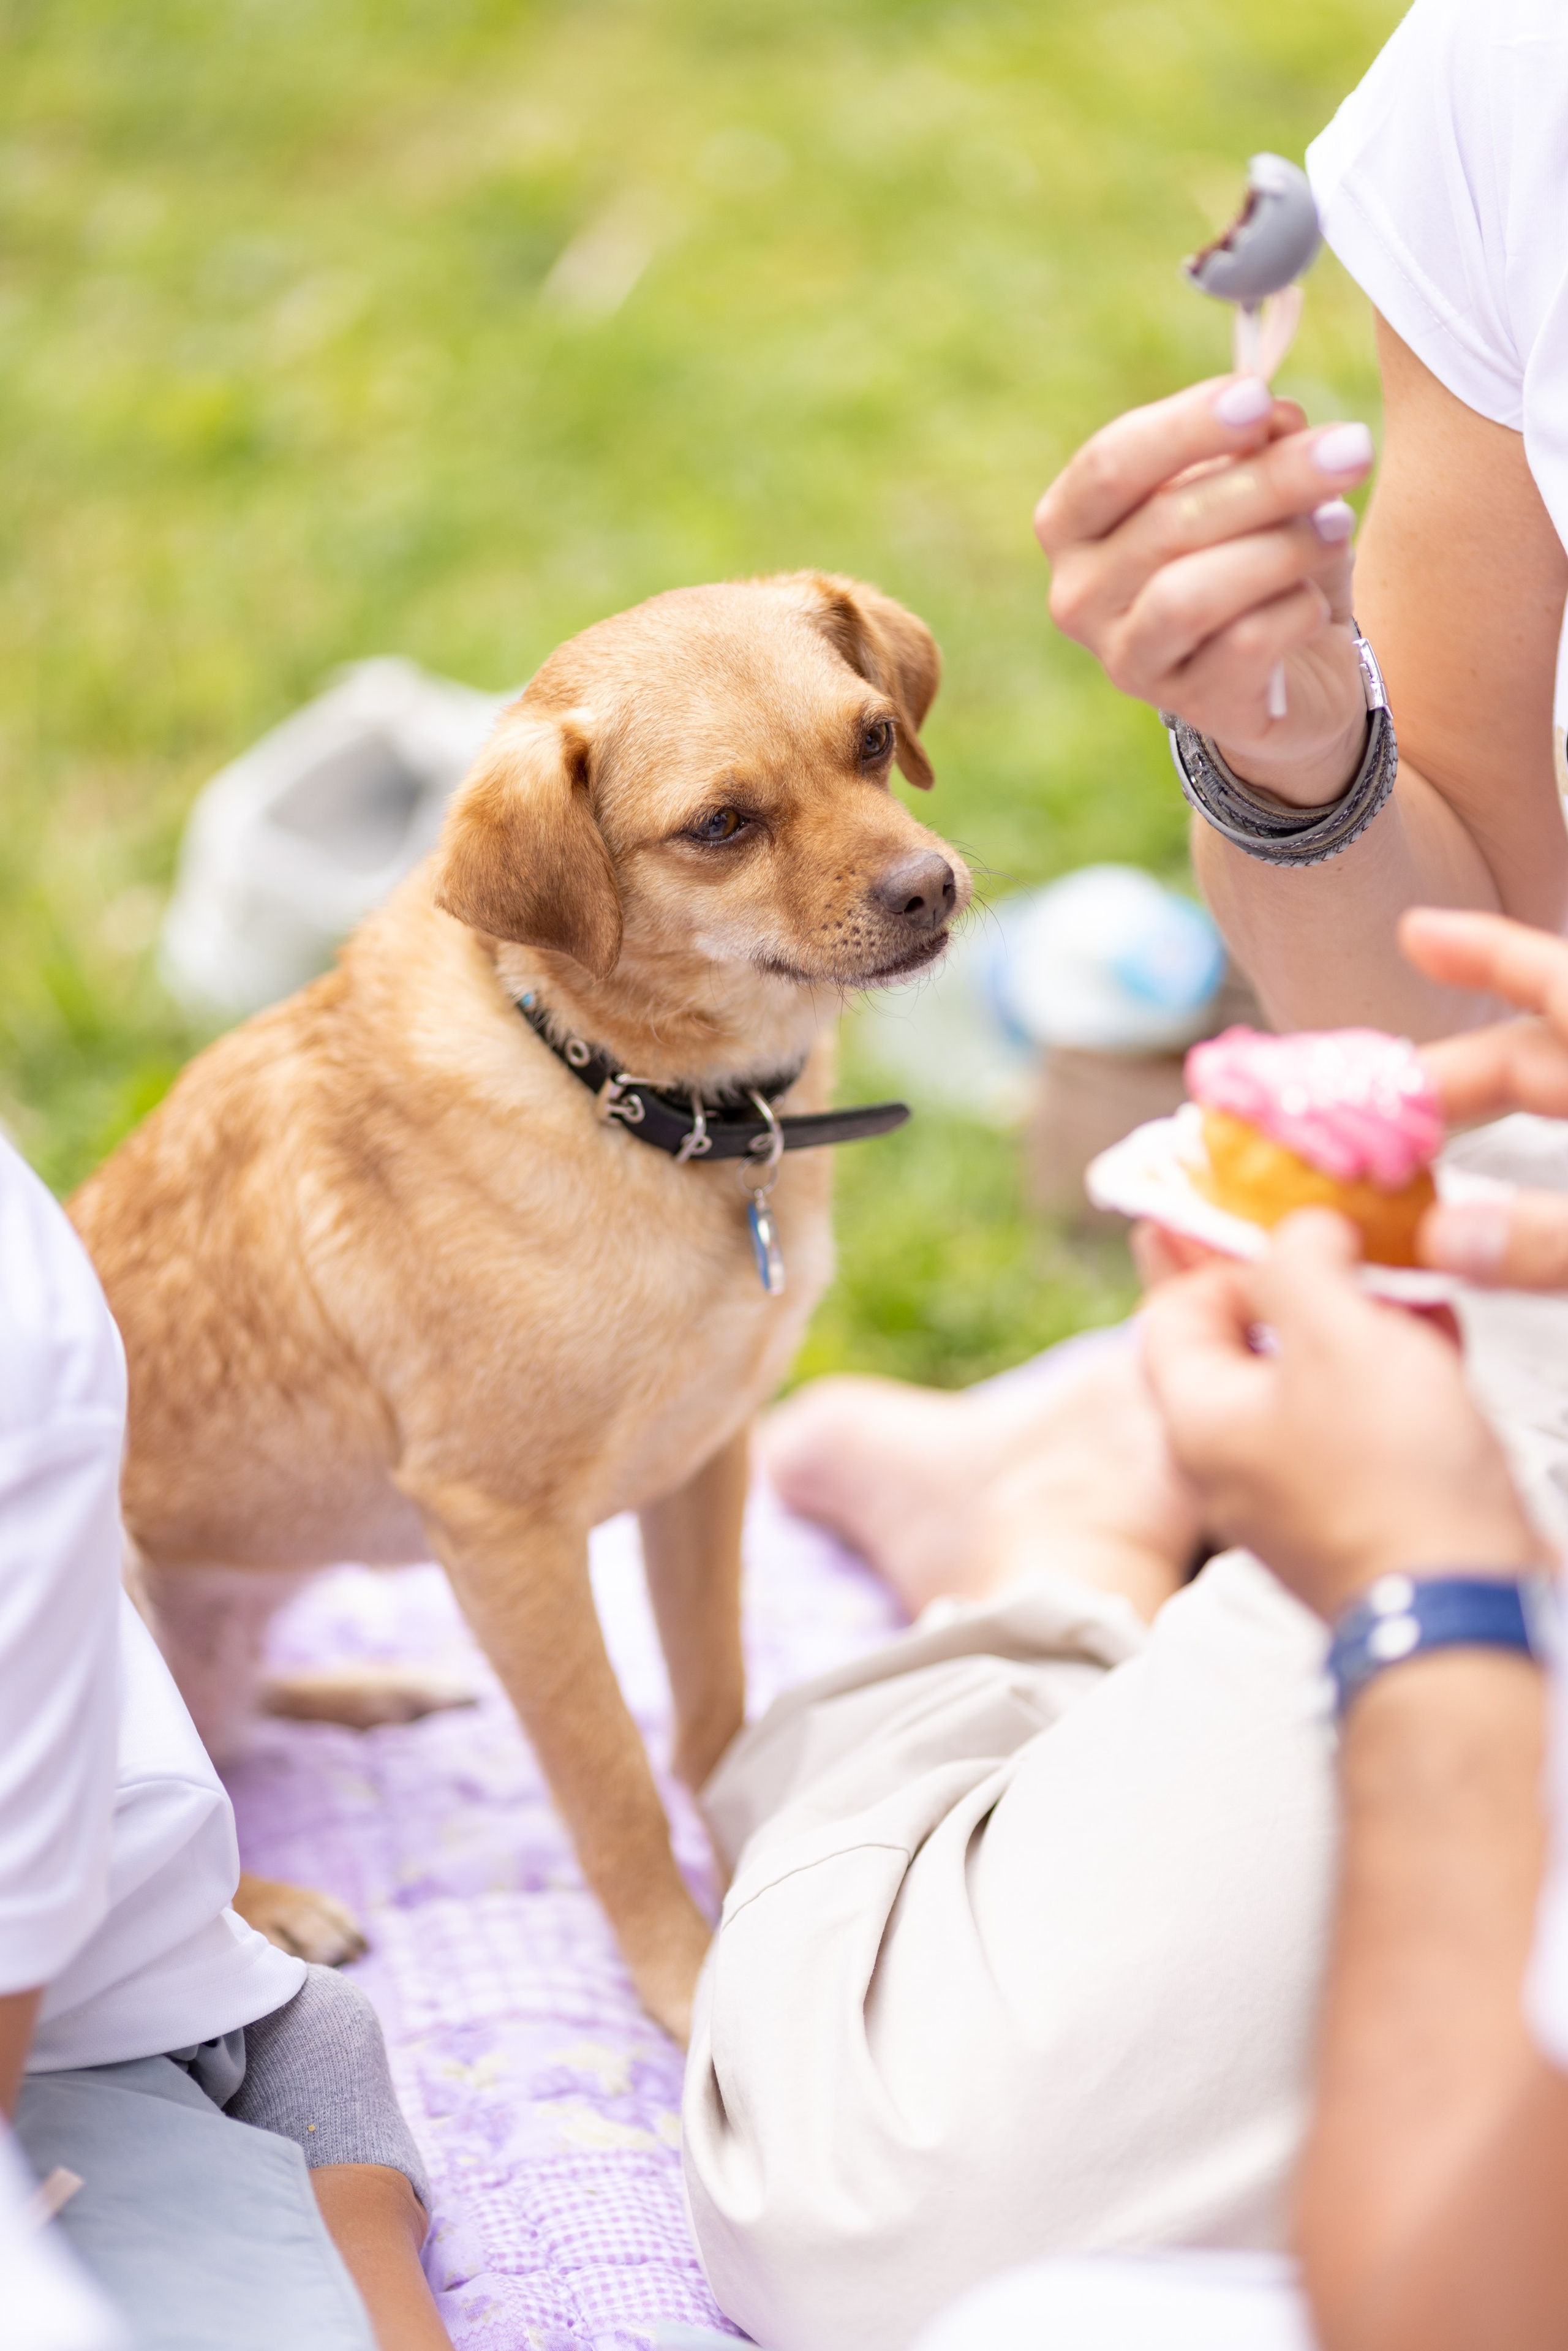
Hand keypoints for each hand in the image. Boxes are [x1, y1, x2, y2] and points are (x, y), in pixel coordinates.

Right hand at [1034, 375, 1373, 803]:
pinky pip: (1247, 645)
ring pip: (1192, 594)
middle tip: (1350, 449)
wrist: (1294, 672)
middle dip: (1269, 479)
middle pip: (1167, 522)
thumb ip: (1255, 445)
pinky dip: (1297, 610)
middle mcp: (1079, 597)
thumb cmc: (1257, 561)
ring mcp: (1128, 660)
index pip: (1109, 465)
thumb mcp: (1257, 489)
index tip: (1257, 397)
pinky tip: (1317, 603)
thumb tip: (1274, 416)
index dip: (1184, 427)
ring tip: (1340, 525)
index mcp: (1074, 526)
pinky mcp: (1194, 706)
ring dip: (1281, 548)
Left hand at [1139, 1209, 1543, 1619]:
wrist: (1466, 1609)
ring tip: (1402, 1280)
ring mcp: (1294, 1490)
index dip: (1219, 1257)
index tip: (1278, 1227)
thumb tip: (1297, 1233)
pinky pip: (1357, 1423)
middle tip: (1342, 1240)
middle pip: (1243, 1343)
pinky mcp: (1357, 1508)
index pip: (1170, 1312)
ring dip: (1354, 1322)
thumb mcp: (1335, 1334)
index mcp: (1199, 1417)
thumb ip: (1298, 1264)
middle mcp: (1232, 1460)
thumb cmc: (1393, 1482)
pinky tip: (1435, 1340)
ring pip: (1309, 1380)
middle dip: (1297, 1284)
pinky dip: (1389, 1375)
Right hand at [1406, 908, 1567, 1288]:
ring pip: (1552, 1117)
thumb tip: (1444, 1239)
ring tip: (1401, 1170)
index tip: (1416, 936)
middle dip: (1441, 1085)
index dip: (1485, 953)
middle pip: (1534, 1062)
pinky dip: (1517, 1210)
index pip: (1556, 981)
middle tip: (1361, 1118)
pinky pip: (1564, 1193)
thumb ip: (1556, 1238)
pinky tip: (1471, 1231)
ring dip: (1473, 1147)